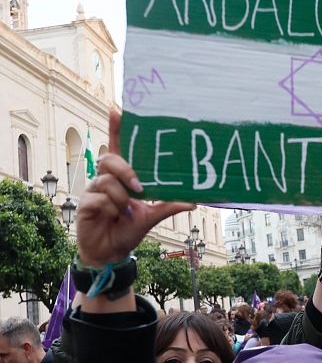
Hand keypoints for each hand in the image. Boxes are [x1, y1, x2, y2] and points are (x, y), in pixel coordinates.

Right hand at [77, 111, 194, 266]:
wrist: (112, 252)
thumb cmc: (129, 229)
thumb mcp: (153, 216)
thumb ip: (170, 205)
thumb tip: (195, 201)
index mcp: (123, 176)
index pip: (118, 147)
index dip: (116, 129)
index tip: (116, 110)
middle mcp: (106, 178)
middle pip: (110, 158)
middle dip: (126, 170)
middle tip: (140, 187)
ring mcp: (94, 190)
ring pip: (106, 179)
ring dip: (122, 197)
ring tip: (128, 211)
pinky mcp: (85, 203)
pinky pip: (100, 198)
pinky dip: (113, 208)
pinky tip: (115, 217)